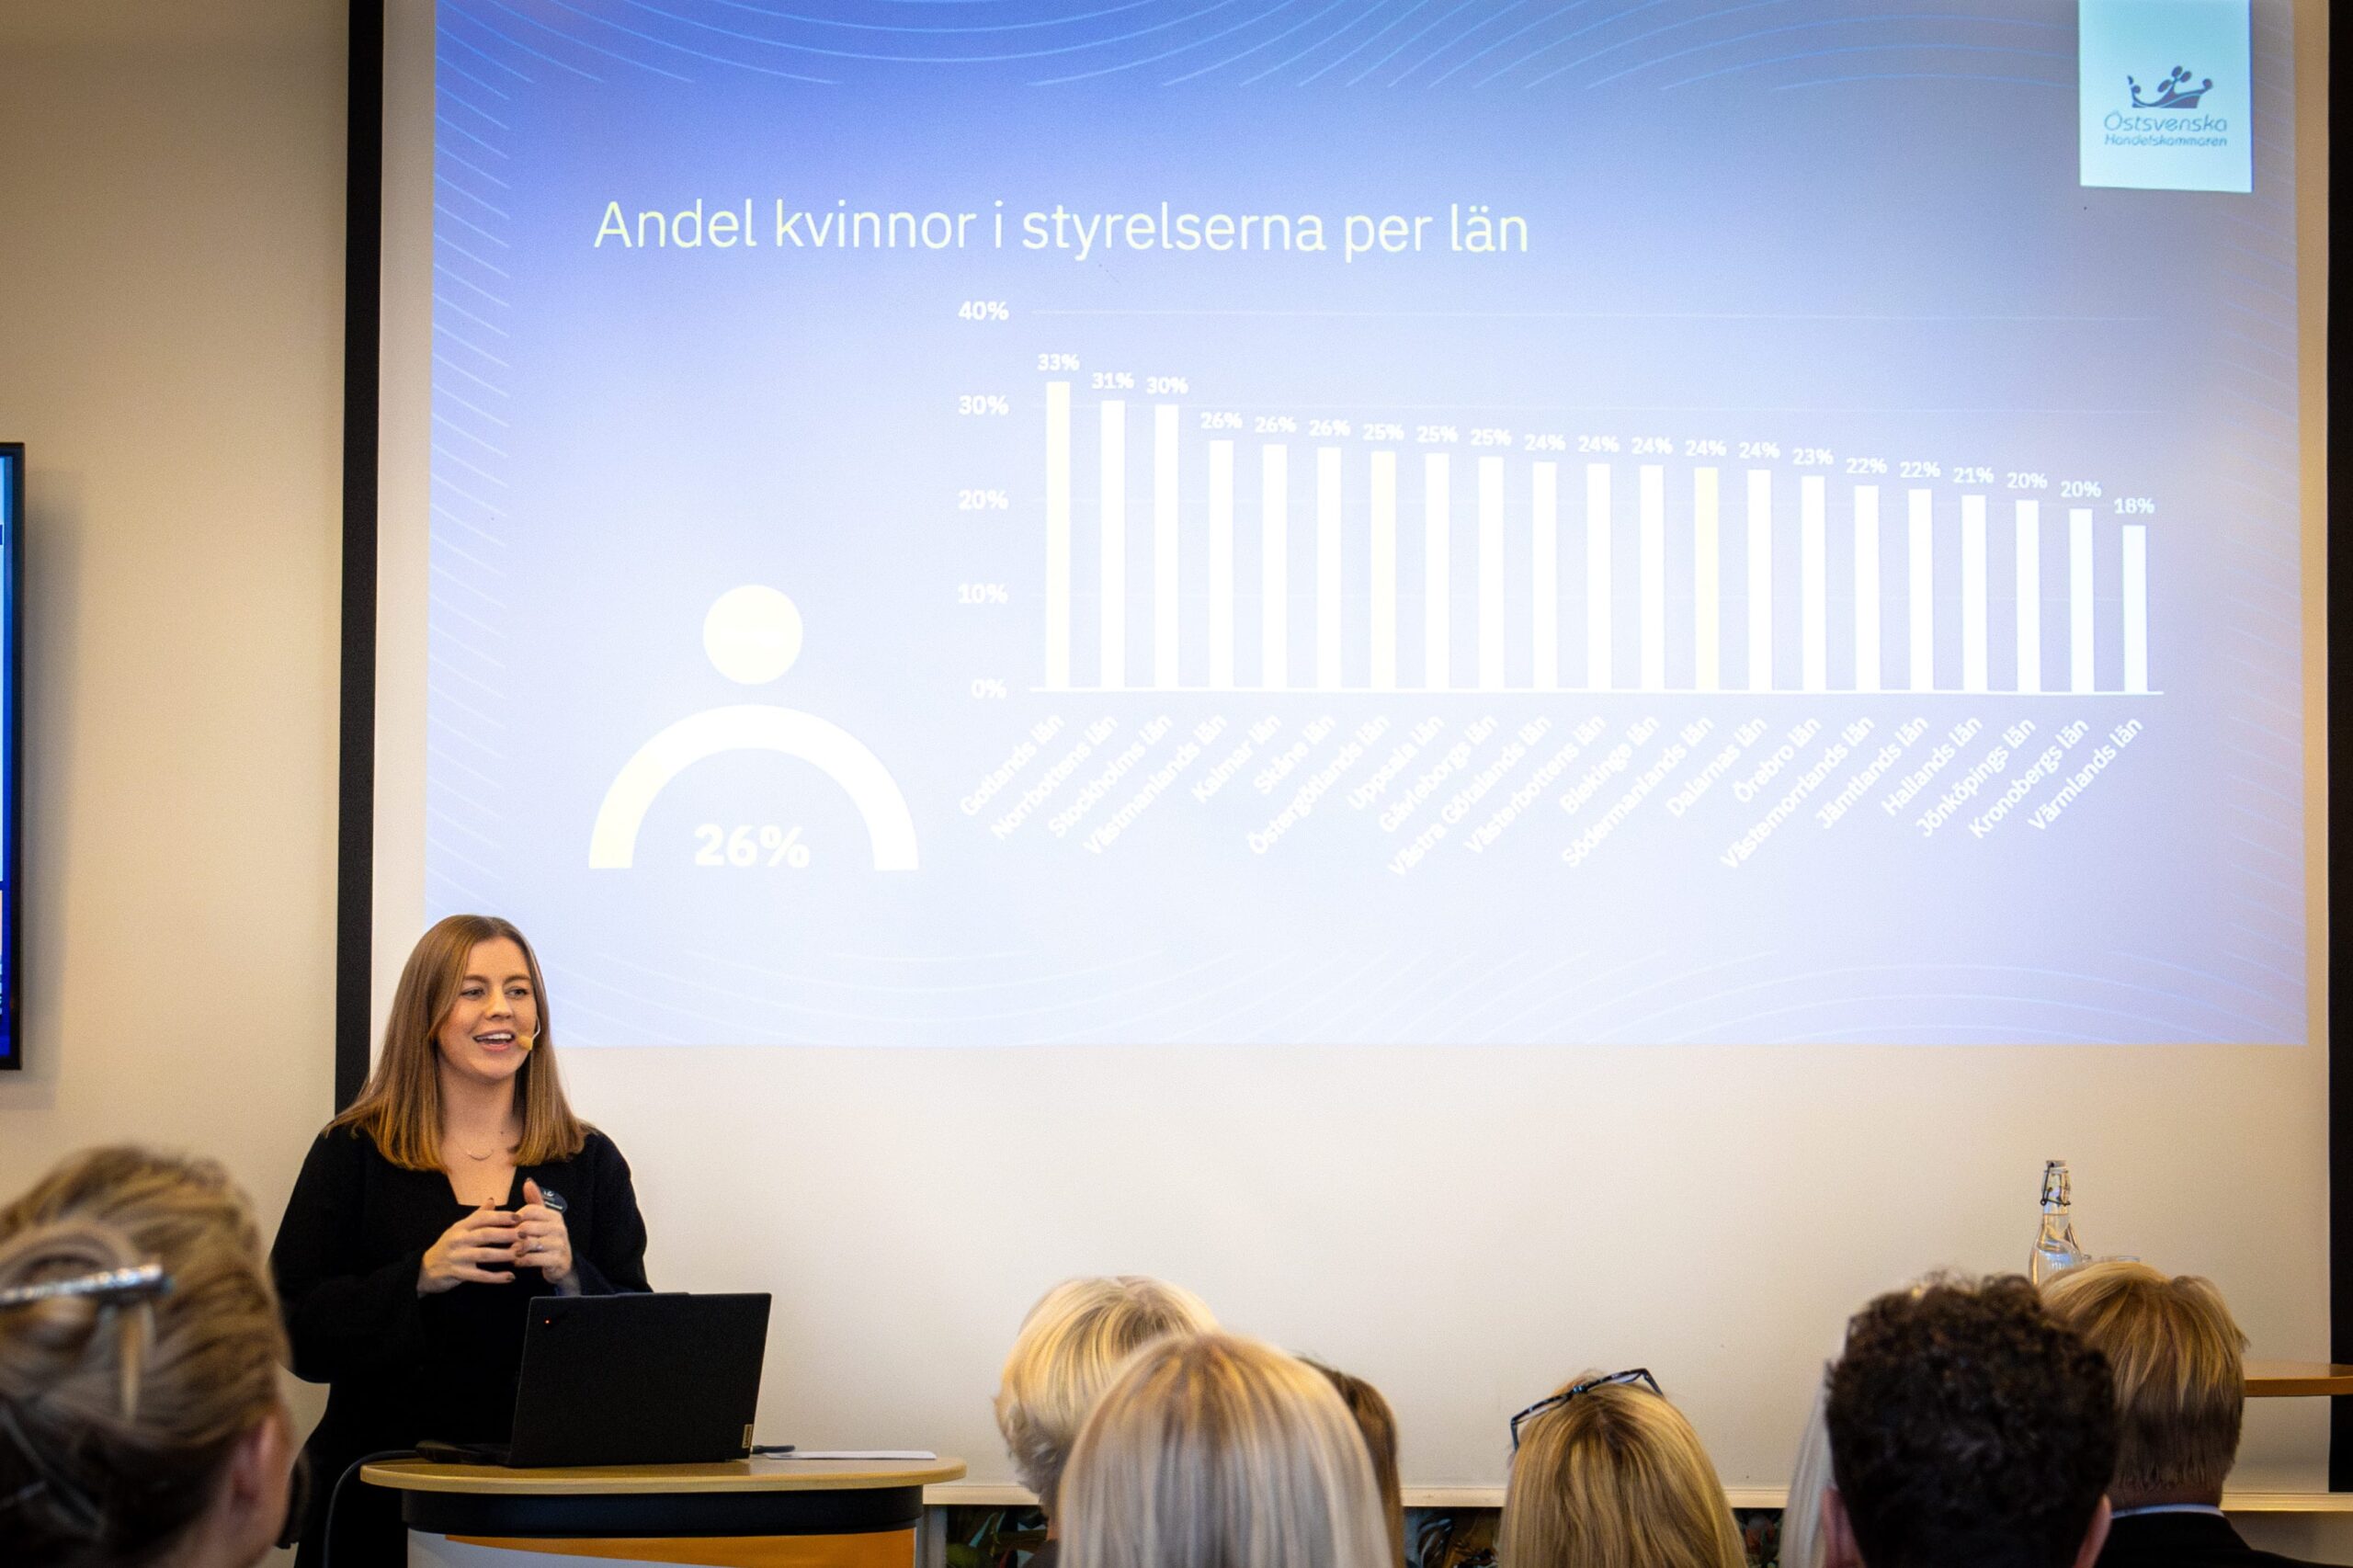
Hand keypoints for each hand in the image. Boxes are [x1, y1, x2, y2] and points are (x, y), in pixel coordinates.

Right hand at [418, 1206, 520, 1294]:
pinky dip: (495, 1277)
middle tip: (525, 1235)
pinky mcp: (457, 1273)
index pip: (482, 1218)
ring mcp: (457, 1257)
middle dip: (507, 1234)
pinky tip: (510, 1277)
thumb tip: (492, 1200)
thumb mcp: (459, 1229)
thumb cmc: (448, 1246)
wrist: (424, 1269)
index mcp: (461, 1227)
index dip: (501, 1216)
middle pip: (486, 1234)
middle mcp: (459, 1239)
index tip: (519, 1217)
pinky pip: (479, 1275)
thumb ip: (477, 1216)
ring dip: (504, 1254)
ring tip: (520, 1254)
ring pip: (484, 1254)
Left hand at [515, 1179, 577, 1293]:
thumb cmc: (548, 1239)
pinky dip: (521, 1261)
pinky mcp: (556, 1260)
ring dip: (515, 1248)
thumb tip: (528, 1182)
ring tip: (510, 1251)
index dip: (515, 1218)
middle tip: (503, 1241)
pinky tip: (516, 1262)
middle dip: (512, 1235)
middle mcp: (559, 1228)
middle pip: (527, 1226)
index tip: (507, 1226)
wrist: (563, 1264)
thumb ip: (535, 1201)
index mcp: (554, 1216)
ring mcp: (559, 1244)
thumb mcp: (543, 1220)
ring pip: (529, 1243)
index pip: (530, 1210)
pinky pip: (532, 1258)